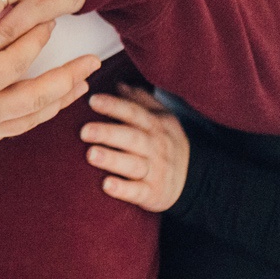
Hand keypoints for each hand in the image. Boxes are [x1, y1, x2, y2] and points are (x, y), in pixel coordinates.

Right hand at [0, 0, 101, 161]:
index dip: (33, 42)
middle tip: (92, 62)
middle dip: (67, 78)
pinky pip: (18, 128)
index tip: (50, 22)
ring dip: (59, 100)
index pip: (11, 64)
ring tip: (81, 85)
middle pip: (37, 97)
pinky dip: (38, 115)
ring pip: (32, 118)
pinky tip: (47, 105)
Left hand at [82, 85, 188, 211]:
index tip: (92, 100)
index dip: (114, 106)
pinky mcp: (153, 194)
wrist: (195, 179)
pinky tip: (106, 185)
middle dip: (108, 133)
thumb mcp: (161, 119)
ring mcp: (156, 171)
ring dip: (112, 159)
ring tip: (91, 154)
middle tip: (84, 131)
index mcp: (155, 126)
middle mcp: (156, 147)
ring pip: (134, 164)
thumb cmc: (166, 144)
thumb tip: (119, 84)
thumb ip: (140, 102)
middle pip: (132, 137)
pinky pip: (138, 192)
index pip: (134, 113)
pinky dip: (123, 190)